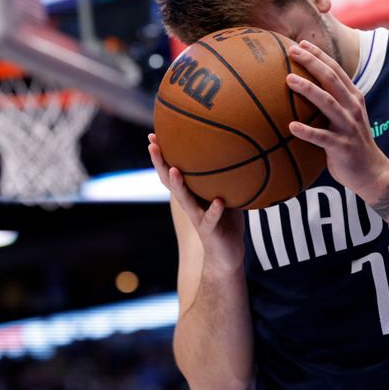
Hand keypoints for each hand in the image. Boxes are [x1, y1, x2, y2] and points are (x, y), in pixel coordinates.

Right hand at [148, 133, 243, 271]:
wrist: (227, 255)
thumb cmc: (226, 221)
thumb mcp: (225, 193)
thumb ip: (225, 176)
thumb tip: (236, 147)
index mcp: (192, 193)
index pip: (172, 170)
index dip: (162, 155)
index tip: (153, 135)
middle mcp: (190, 203)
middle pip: (170, 181)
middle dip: (160, 163)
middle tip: (152, 144)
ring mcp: (198, 217)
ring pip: (185, 200)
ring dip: (178, 185)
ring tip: (174, 170)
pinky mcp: (210, 231)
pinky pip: (211, 219)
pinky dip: (215, 210)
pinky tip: (218, 202)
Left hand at [287, 40, 388, 202]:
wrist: (372, 172)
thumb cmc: (352, 143)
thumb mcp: (347, 117)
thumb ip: (333, 102)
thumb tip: (305, 89)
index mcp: (353, 98)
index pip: (336, 70)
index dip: (320, 55)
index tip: (301, 44)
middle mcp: (352, 108)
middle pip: (331, 79)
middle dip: (312, 63)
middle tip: (292, 51)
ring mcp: (348, 127)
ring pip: (327, 103)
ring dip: (308, 89)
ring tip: (289, 79)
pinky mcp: (342, 146)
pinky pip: (322, 138)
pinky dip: (307, 132)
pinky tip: (291, 127)